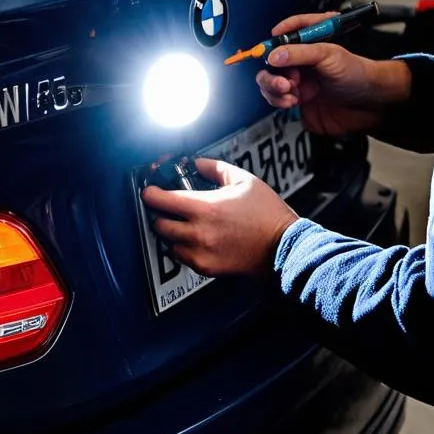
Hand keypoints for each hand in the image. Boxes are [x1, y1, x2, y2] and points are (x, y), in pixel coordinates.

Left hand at [141, 159, 298, 277]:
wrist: (284, 246)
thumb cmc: (267, 215)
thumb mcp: (244, 180)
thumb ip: (215, 168)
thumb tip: (197, 165)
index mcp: (205, 207)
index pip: (161, 200)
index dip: (151, 193)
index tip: (150, 191)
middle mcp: (198, 232)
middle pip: (159, 223)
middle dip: (161, 214)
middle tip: (169, 208)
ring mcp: (201, 252)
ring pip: (168, 243)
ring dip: (171, 233)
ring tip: (185, 225)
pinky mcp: (206, 268)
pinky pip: (182, 258)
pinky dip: (184, 249)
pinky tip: (197, 239)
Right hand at [255, 12, 411, 136]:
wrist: (370, 105)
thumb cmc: (358, 74)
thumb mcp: (330, 55)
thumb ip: (300, 53)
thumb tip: (274, 55)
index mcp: (309, 47)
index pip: (283, 38)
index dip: (273, 41)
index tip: (265, 48)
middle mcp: (301, 65)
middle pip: (270, 65)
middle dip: (272, 73)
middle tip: (284, 81)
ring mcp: (298, 85)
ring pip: (270, 84)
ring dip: (274, 88)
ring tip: (290, 92)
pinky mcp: (298, 105)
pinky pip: (277, 102)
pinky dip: (280, 101)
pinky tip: (293, 102)